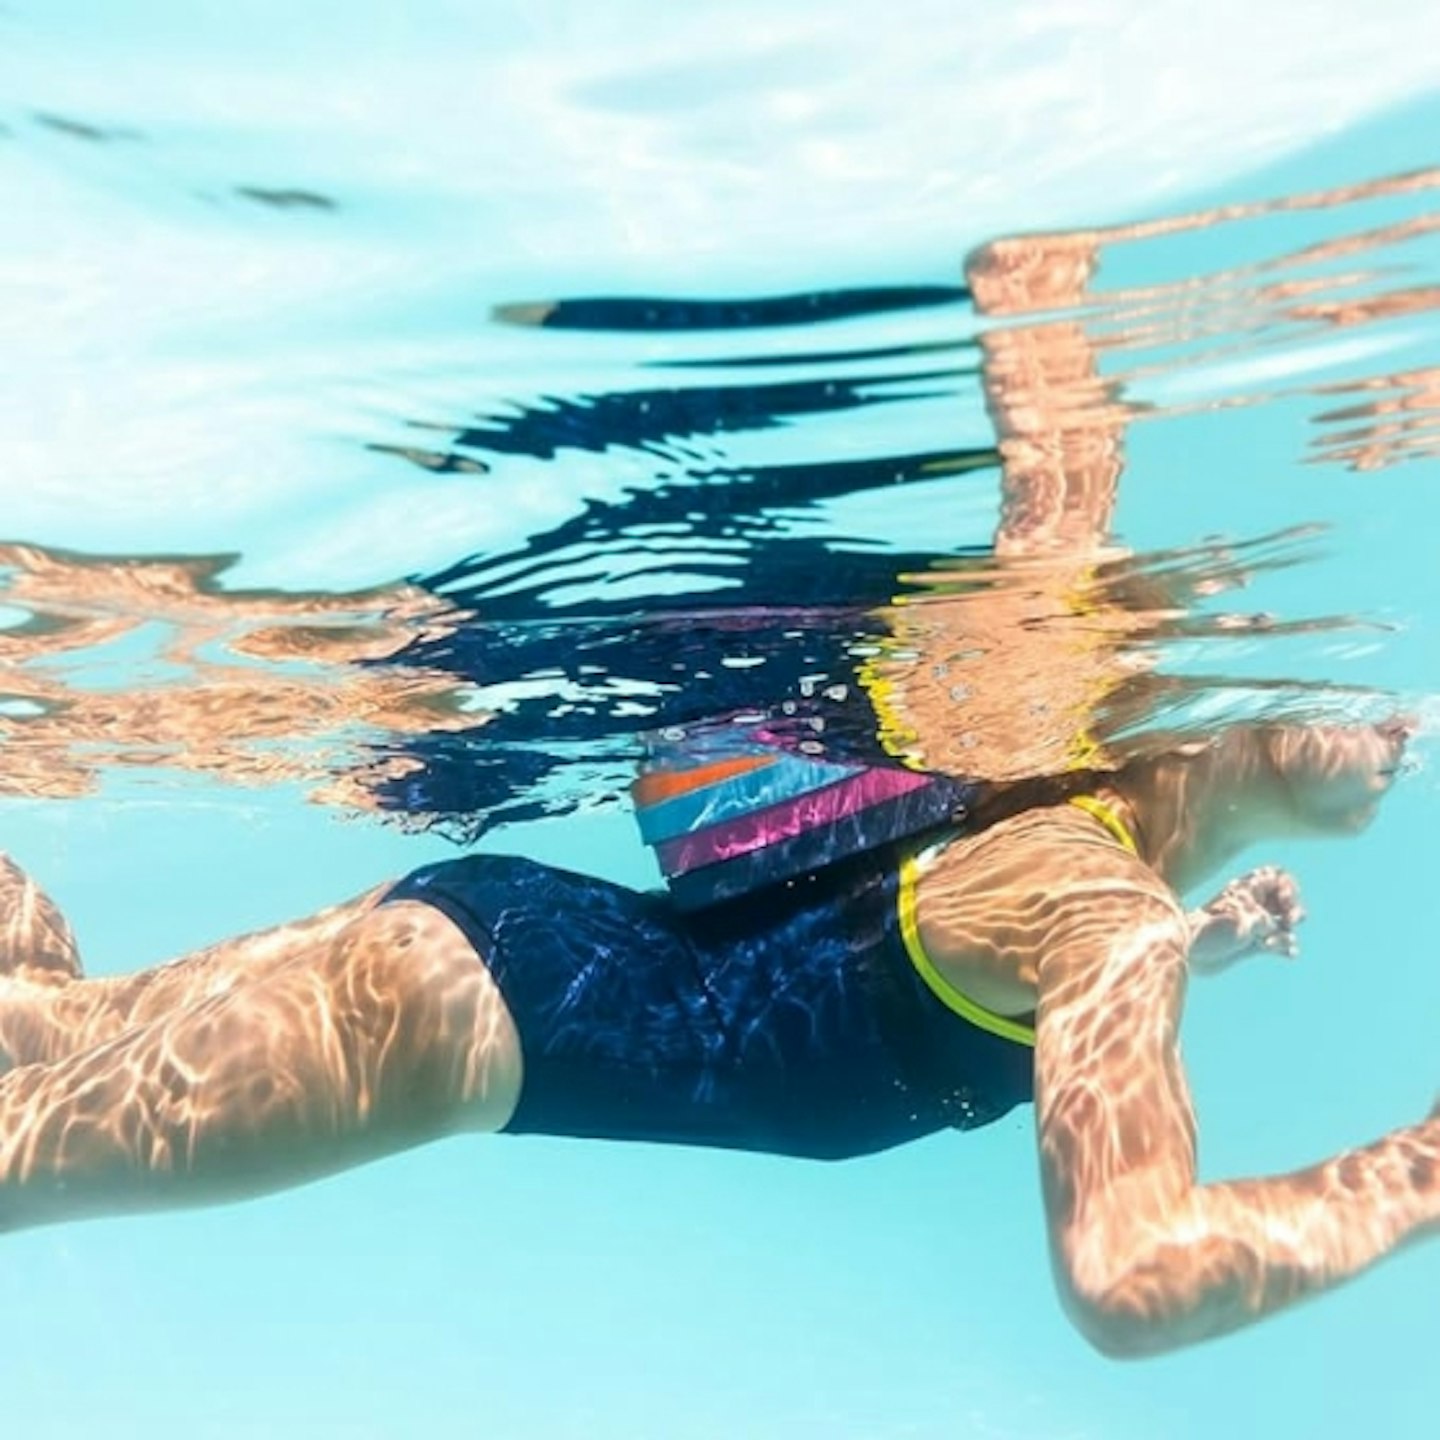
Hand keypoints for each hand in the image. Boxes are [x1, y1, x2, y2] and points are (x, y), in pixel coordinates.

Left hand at [1187, 865, 1304, 974]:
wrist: (1190, 952)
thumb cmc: (1214, 929)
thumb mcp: (1247, 919)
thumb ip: (1272, 922)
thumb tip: (1286, 937)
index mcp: (1247, 889)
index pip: (1278, 877)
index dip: (1289, 889)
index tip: (1283, 903)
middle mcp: (1252, 904)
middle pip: (1286, 902)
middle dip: (1294, 912)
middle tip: (1290, 921)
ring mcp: (1252, 924)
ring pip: (1283, 925)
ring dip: (1286, 934)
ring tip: (1270, 944)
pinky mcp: (1252, 944)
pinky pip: (1278, 943)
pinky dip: (1285, 948)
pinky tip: (1289, 955)